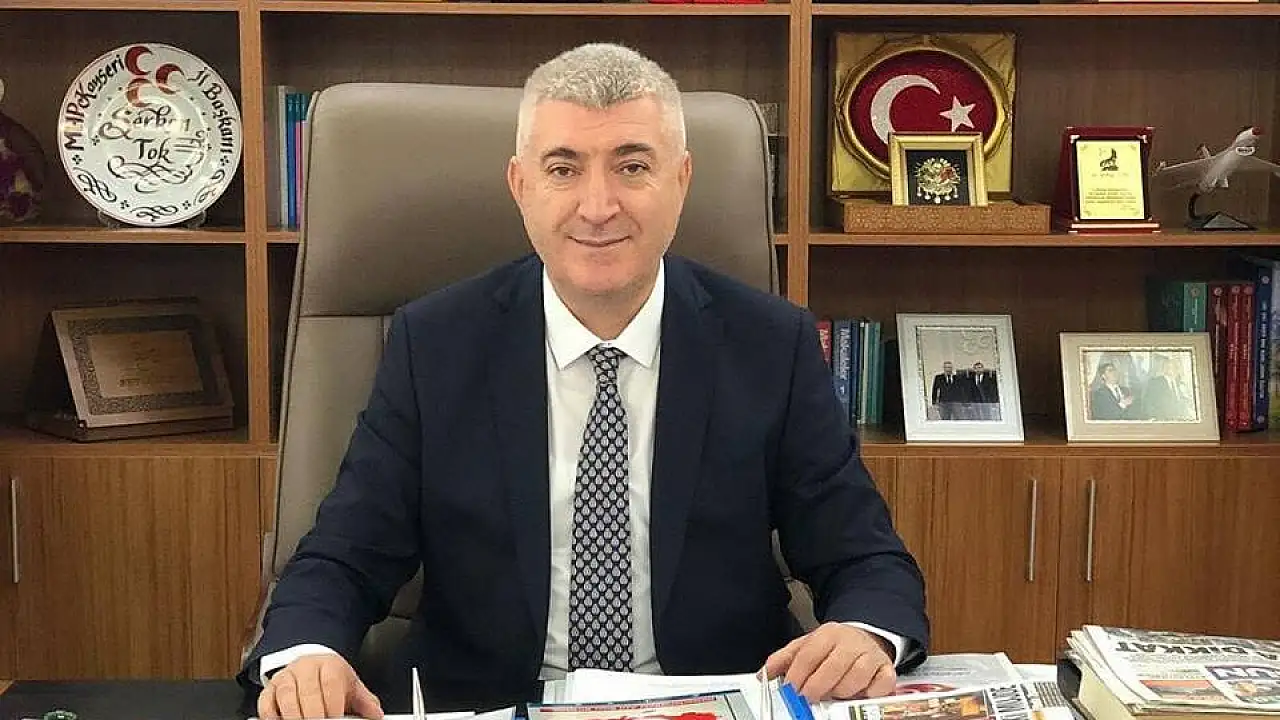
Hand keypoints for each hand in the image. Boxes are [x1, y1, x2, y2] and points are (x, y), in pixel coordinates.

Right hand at [258, 654, 383, 718]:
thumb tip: (376, 714)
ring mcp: (286, 677)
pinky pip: (266, 702)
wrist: (313, 665)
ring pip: (286, 695)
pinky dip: (271, 716)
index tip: (335, 718)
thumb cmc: (332, 678)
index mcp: (328, 665)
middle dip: (314, 713)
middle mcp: (305, 668)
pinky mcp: (270, 689)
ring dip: (294, 715)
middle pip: (307, 690)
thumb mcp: (351, 686)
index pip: (330, 682)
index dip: (332, 704)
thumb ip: (365, 701)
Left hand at [764, 623, 896, 702]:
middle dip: (817, 686)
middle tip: (808, 698)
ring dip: (842, 691)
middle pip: (833, 666)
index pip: (809, 654)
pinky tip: (859, 694)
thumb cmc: (833, 647)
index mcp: (828, 634)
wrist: (865, 638)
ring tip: (833, 695)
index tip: (790, 690)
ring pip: (857, 676)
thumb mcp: (806, 646)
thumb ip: (785, 659)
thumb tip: (765, 674)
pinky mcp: (886, 669)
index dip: (798, 675)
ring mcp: (871, 655)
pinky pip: (882, 684)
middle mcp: (851, 642)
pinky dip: (870, 693)